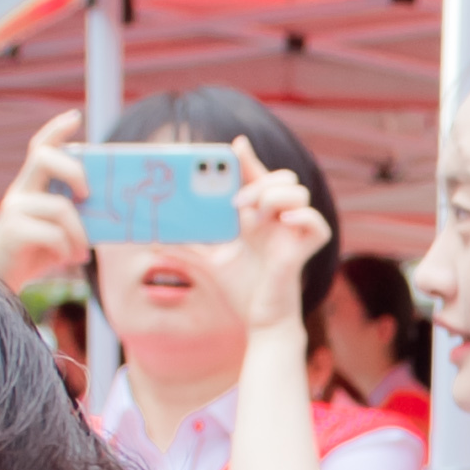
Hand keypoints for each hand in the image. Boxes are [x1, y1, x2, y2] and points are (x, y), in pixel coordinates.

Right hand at [0, 124, 94, 297]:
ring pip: (60, 207)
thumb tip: (108, 212)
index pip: (39, 147)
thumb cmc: (32, 256)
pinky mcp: (11, 230)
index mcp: (29, 187)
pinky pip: (53, 234)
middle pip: (43, 157)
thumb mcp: (56, 231)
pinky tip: (64, 259)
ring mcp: (13, 209)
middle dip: (74, 170)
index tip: (76, 117)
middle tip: (88, 195)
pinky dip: (66, 249)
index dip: (55, 130)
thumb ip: (73, 215)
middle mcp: (18, 192)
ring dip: (79, 234)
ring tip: (80, 253)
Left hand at [204, 158, 333, 339]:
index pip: (257, 177)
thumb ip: (187, 247)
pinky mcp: (303, 251)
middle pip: (282, 177)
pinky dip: (303, 217)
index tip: (234, 145)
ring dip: (274, 195)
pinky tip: (283, 221)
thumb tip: (152, 239)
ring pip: (299, 192)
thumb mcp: (208, 263)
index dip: (248, 159)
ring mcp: (292, 234)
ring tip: (253, 215)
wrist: (259, 323)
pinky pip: (317, 224)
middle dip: (258, 180)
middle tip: (235, 201)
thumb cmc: (241, 291)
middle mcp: (278, 220)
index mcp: (259, 217)